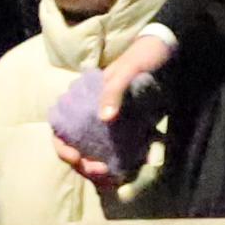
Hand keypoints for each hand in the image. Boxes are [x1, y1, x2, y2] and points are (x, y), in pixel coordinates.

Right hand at [57, 26, 176, 188]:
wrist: (164, 52)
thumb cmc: (140, 58)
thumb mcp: (126, 72)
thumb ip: (113, 91)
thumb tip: (104, 118)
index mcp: (82, 100)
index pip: (60, 129)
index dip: (64, 148)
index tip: (77, 159)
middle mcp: (90, 113)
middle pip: (76, 145)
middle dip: (84, 163)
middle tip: (101, 171)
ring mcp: (108, 121)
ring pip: (94, 150)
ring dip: (99, 164)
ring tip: (111, 172)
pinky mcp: (126, 125)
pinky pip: (117, 146)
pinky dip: (118, 158)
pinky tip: (124, 167)